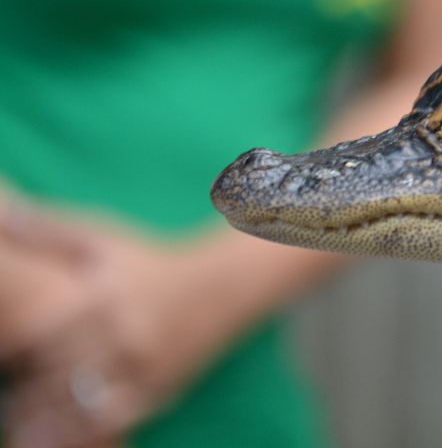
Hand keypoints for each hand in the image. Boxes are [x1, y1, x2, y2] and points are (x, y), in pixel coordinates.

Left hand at [0, 205, 237, 447]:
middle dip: (26, 383)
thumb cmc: (153, 259)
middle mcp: (126, 334)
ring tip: (25, 413)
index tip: (5, 349)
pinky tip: (63, 420)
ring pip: (78, 404)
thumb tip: (0, 210)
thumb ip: (48, 229)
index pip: (38, 335)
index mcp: (105, 296)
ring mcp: (144, 367)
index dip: (13, 348)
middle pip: (54, 373)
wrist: (226, 285)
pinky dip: (80, 427)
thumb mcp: (103, 238)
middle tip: (12, 382)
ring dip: (45, 412)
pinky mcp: (159, 391)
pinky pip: (109, 421)